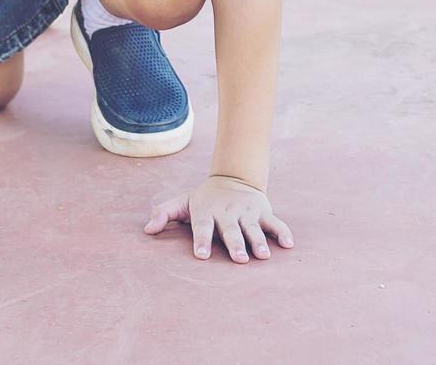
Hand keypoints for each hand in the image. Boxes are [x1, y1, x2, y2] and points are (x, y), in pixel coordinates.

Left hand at [143, 175, 293, 262]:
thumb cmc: (205, 198)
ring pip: (254, 229)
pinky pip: (275, 222)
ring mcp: (248, 212)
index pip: (203, 227)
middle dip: (236, 244)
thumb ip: (165, 213)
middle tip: (239, 259)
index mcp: (207, 212)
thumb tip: (147, 229)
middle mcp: (228, 213)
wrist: (234, 176)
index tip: (200, 256)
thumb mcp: (183, 201)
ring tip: (262, 256)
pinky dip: (283, 232)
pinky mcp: (263, 211)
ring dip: (259, 242)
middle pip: (232, 231)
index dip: (201, 241)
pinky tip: (289, 244)